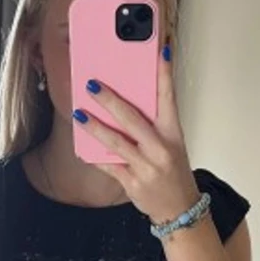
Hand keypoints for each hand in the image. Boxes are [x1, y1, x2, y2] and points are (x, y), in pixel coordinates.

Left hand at [75, 45, 199, 225]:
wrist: (180, 209)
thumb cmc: (174, 172)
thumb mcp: (173, 144)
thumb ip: (154, 125)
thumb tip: (126, 102)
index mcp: (173, 134)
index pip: (169, 98)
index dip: (165, 74)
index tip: (161, 51)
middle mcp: (161, 149)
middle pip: (132, 120)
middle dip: (110, 101)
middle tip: (93, 86)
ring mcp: (146, 167)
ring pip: (116, 143)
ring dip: (95, 128)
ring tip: (79, 114)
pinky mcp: (133, 183)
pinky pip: (109, 166)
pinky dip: (94, 156)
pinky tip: (82, 146)